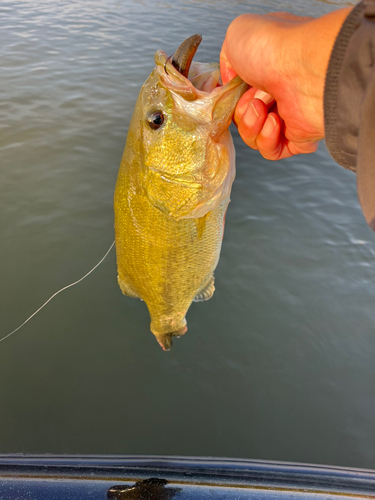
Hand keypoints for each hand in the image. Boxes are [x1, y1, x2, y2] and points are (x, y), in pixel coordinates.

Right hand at [220, 8, 351, 159]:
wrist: (307, 68)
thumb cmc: (277, 47)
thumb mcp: (237, 35)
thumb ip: (227, 59)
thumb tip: (230, 82)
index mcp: (265, 68)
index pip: (239, 93)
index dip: (230, 98)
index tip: (230, 93)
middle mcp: (278, 91)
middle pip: (243, 117)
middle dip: (241, 111)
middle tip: (255, 98)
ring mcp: (289, 114)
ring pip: (253, 136)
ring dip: (250, 125)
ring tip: (264, 108)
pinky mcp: (299, 136)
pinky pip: (272, 151)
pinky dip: (266, 141)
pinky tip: (274, 123)